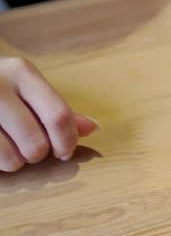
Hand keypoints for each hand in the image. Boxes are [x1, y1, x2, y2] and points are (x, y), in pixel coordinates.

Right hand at [0, 57, 97, 171]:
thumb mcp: (27, 89)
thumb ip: (58, 110)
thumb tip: (94, 129)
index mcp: (21, 72)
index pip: (58, 116)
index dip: (67, 141)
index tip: (64, 151)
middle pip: (37, 143)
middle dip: (40, 155)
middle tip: (33, 149)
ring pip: (12, 159)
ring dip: (16, 163)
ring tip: (10, 149)